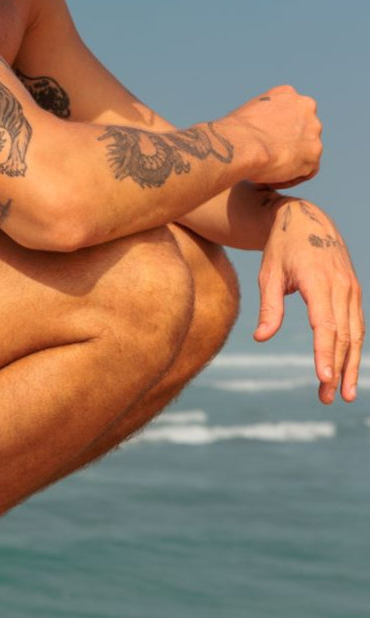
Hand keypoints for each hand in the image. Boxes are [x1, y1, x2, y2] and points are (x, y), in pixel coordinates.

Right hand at [224, 86, 322, 188]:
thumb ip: (257, 122)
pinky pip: (306, 172)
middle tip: (266, 160)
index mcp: (287, 94)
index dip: (276, 132)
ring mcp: (313, 132)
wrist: (242, 146)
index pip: (289, 114)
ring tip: (266, 173)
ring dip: (289, 163)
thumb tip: (250, 135)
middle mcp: (306, 108)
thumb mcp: (244, 117)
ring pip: (305, 152)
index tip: (262, 144)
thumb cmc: (232, 135)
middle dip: (287, 145)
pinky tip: (270, 181)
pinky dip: (290, 178)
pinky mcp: (312, 156)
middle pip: (302, 131)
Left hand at [254, 198, 363, 403]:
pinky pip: (356, 325)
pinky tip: (347, 371)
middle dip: (338, 369)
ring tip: (342, 394)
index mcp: (320, 282)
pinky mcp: (353, 291)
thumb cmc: (281, 248)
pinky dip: (353, 349)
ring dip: (350, 365)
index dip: (325, 353)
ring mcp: (351, 289)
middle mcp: (342, 287)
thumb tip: (261, 338)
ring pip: (355, 334)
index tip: (324, 378)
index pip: (325, 325)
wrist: (305, 218)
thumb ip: (269, 306)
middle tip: (330, 398)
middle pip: (344, 335)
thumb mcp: (268, 274)